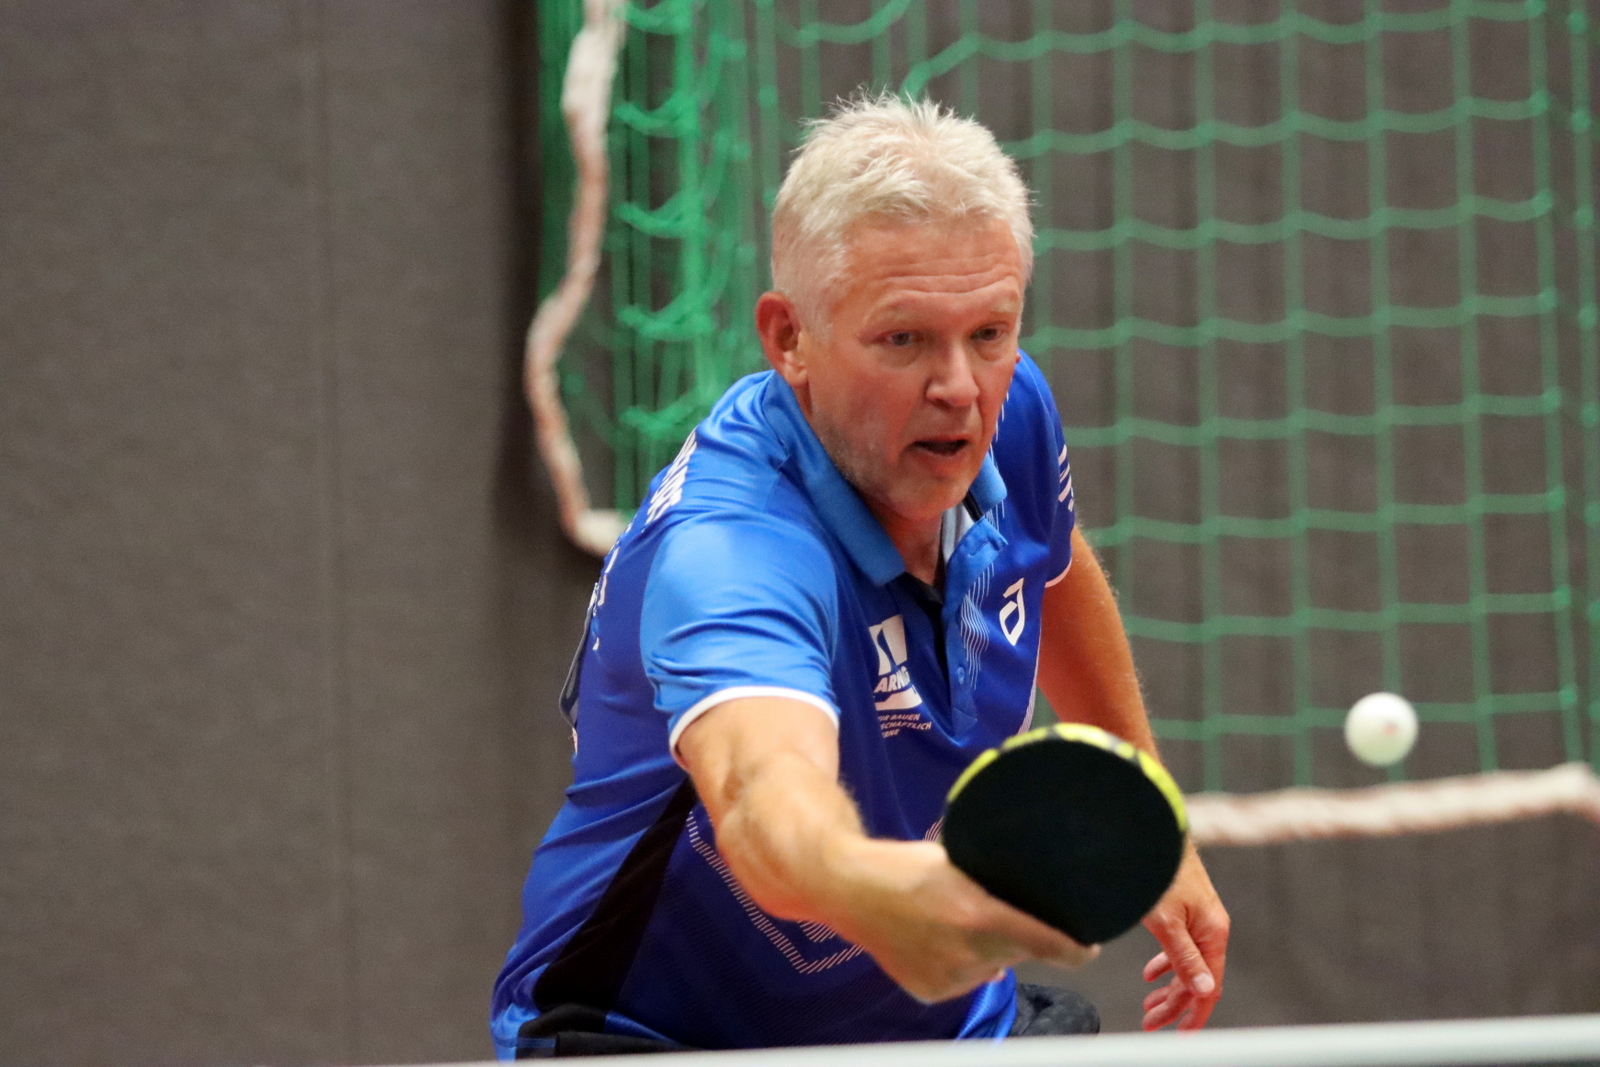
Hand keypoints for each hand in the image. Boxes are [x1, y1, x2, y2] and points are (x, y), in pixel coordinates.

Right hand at [825, 839, 1097, 1003]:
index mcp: (980, 915)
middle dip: (1018, 936)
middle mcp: (968, 953)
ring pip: (991, 967)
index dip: (1076, 949)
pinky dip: (961, 965)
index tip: (1090, 947)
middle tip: (989, 911)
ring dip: (987, 950)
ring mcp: (948, 977)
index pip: (1047, 943)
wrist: (849, 889)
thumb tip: (1027, 893)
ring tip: (952, 922)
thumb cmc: (903, 866)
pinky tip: (937, 941)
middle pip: (1019, 953)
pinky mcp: (931, 992)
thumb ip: (991, 884)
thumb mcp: (955, 861)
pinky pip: (964, 981)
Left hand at [1140, 846, 1228, 1030]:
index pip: (1209, 985)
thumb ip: (1184, 957)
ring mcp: (1198, 918)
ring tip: (1150, 1005)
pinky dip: (1165, 964)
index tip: (1181, 1035)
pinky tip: (1151, 974)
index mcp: (1213, 933)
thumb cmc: (1160, 872)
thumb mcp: (1167, 921)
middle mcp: (1210, 928)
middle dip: (1174, 1005)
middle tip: (1150, 1023)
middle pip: (1195, 978)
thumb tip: (1205, 991)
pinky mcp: (1185, 909)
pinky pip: (1180, 946)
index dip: (1195, 1013)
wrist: (1154, 833)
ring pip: (1186, 963)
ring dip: (1168, 987)